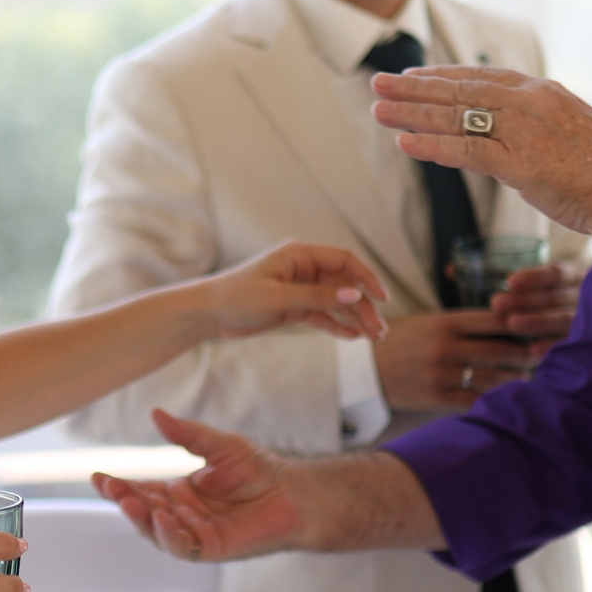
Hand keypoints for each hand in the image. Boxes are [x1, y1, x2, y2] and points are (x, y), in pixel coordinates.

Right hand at [91, 409, 304, 562]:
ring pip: (157, 531)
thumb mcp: (219, 446)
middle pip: (144, 511)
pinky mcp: (212, 548)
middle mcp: (181, 515)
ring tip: (129, 502)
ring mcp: (195, 533)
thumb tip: (156, 414)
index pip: (141, 490)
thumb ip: (187, 435)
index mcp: (178, 492)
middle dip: (124, 500)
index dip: (119, 486)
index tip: (97, 475)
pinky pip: (184, 546)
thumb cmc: (258, 470)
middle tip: (109, 486)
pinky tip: (164, 520)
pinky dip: (170, 536)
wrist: (293, 493)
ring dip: (141, 519)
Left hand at [197, 239, 389, 340]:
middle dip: (364, 306)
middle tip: (379, 330)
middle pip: (345, 284)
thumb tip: (356, 295)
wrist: (208, 314)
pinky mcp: (294, 307)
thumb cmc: (237, 298)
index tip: (382, 299)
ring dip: (355, 318)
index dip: (367, 277)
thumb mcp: (279, 298)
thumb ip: (318, 297)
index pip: (344, 260)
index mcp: (300, 254)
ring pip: (336, 302)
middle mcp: (303, 268)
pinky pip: (323, 315)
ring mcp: (300, 288)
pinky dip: (338, 325)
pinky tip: (353, 337)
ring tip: (373, 337)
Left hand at [370, 65, 591, 240]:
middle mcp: (529, 103)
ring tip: (378, 108)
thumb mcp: (570, 132)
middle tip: (378, 83)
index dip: (442, 77)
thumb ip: (536, 126)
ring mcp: (525, 131)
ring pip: (456, 117)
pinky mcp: (521, 163)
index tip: (413, 77)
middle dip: (415, 89)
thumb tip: (509, 134)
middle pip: (460, 91)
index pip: (481, 77)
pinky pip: (466, 151)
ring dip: (412, 113)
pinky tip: (404, 144)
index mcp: (542, 92)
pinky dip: (432, 147)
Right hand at [373, 309, 537, 411]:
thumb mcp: (429, 323)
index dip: (521, 324)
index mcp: (445, 322)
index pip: (494, 320)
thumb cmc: (402, 342)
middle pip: (501, 351)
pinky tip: (506, 401)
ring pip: (492, 379)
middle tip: (542, 358)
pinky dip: (493, 401)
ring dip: (515, 380)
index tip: (537, 329)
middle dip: (526, 355)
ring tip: (529, 380)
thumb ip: (464, 325)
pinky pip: (473, 401)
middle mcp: (445, 347)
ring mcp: (440, 374)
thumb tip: (507, 325)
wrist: (364, 369)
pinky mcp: (435, 398)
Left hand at [488, 261, 585, 341]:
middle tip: (496, 304)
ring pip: (564, 318)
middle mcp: (587, 296)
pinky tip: (531, 349)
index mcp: (576, 277)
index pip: (556, 273)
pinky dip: (551, 345)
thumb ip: (533, 283)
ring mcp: (590, 319)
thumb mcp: (551, 285)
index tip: (509, 282)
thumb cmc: (558, 299)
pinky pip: (570, 343)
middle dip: (524, 300)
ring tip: (512, 323)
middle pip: (555, 297)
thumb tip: (507, 287)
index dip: (533, 277)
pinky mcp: (589, 341)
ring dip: (537, 321)